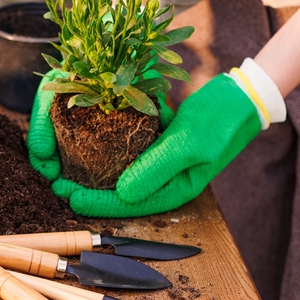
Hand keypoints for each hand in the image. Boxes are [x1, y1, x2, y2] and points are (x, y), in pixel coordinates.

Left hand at [28, 73, 260, 217]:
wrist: (243, 95)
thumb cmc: (221, 119)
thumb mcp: (188, 142)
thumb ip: (156, 166)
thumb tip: (121, 192)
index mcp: (175, 190)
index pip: (129, 203)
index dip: (96, 202)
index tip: (67, 195)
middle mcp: (164, 181)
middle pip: (119, 192)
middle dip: (88, 188)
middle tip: (56, 182)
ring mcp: (160, 162)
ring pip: (119, 171)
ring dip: (91, 169)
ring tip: (62, 165)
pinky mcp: (157, 144)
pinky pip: (126, 151)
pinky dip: (106, 148)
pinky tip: (84, 141)